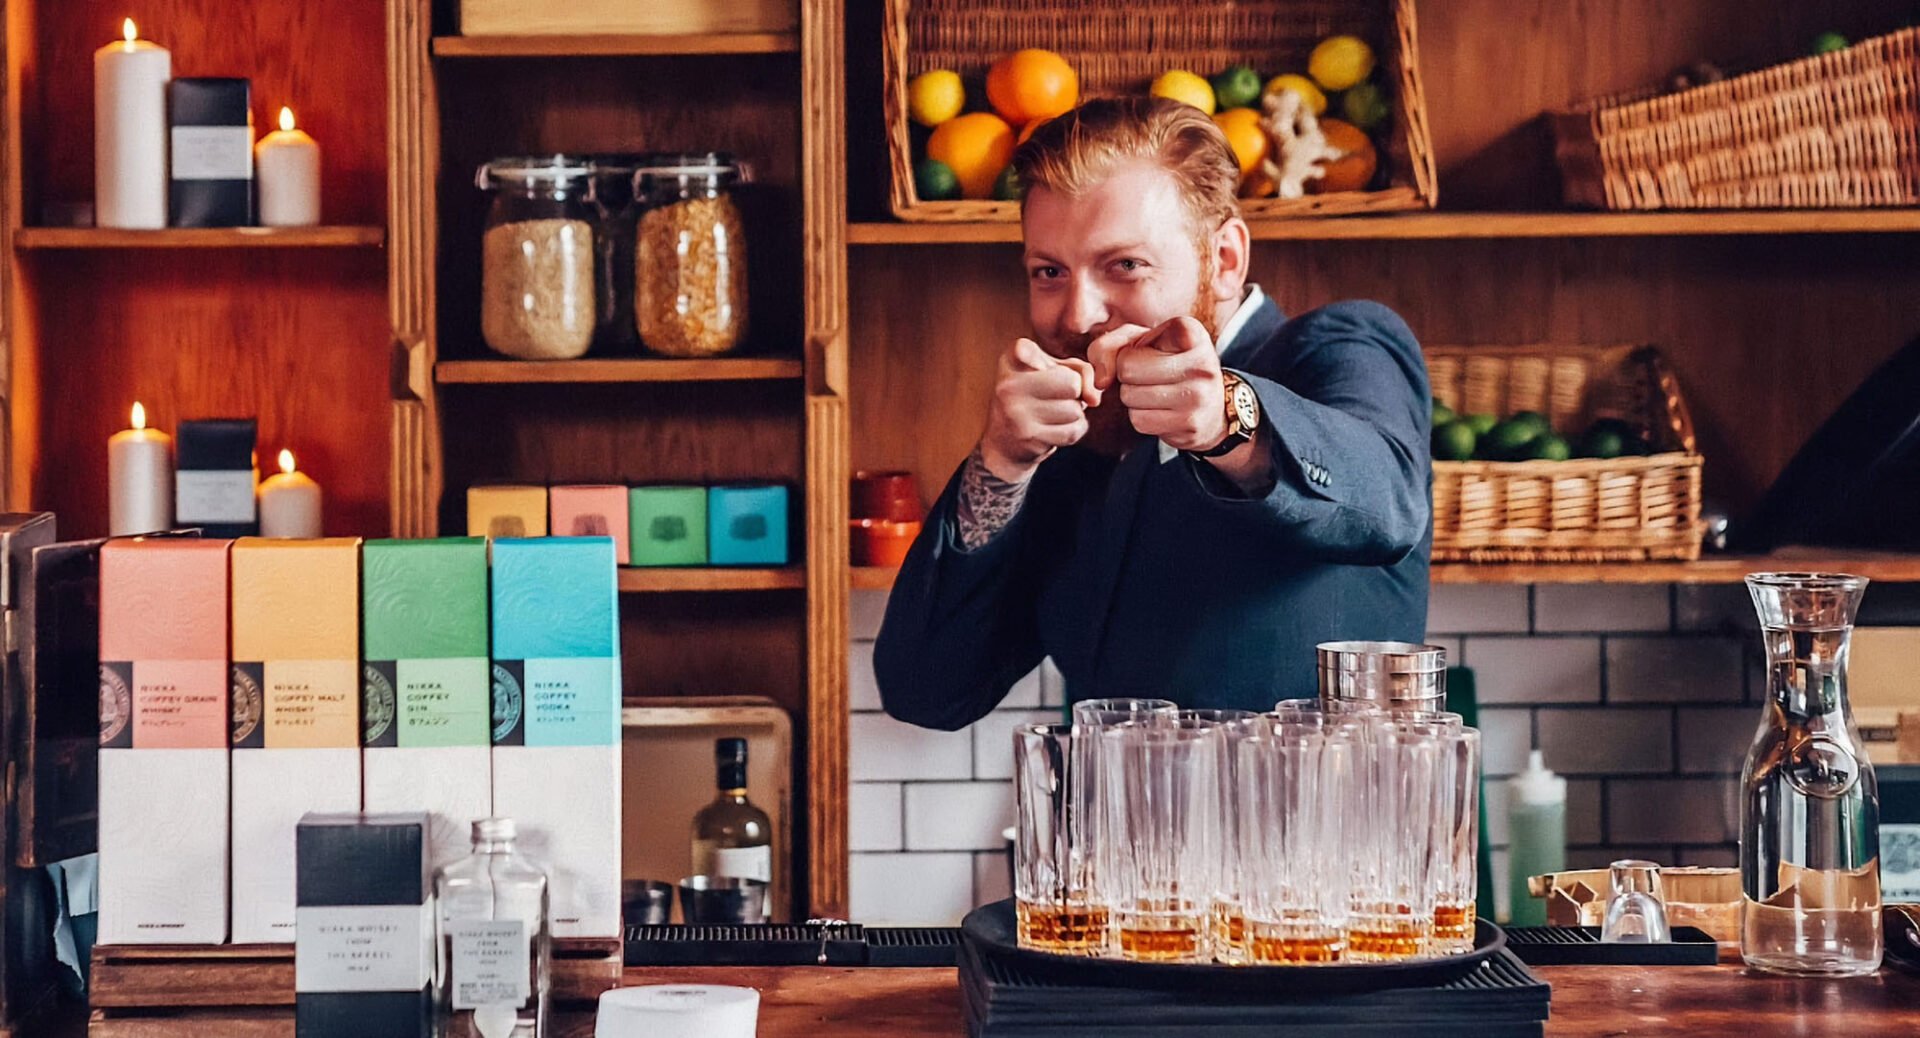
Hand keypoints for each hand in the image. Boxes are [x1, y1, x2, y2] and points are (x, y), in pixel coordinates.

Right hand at [978, 337, 1101, 481]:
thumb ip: (1081, 370)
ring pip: (1075, 410)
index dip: (1044, 357)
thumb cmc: (1036, 395)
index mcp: (1010, 361)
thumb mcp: (1053, 369)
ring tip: (1054, 413)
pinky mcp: (1030, 439)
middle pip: (1072, 383)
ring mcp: (1017, 414)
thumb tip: (1094, 399)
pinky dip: (1073, 430)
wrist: (1005, 442)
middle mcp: (1008, 386)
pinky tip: (1056, 428)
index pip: (1028, 348)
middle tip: (1058, 396)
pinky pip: (1073, 431)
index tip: (1038, 368)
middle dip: (1074, 392)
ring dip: (1074, 413)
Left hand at [1086, 317, 1228, 452]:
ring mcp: (1198, 396)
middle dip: (1127, 376)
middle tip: (1149, 376)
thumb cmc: (1169, 364)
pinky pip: (1140, 421)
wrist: (1212, 407)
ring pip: (1130, 397)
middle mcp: (1201, 362)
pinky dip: (1141, 416)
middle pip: (1127, 371)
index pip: (1128, 349)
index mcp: (1191, 332)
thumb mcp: (1141, 341)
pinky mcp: (1191, 424)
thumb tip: (1100, 381)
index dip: (1129, 355)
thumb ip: (1108, 346)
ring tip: (1156, 392)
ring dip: (1133, 397)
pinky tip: (1161, 410)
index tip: (1153, 355)